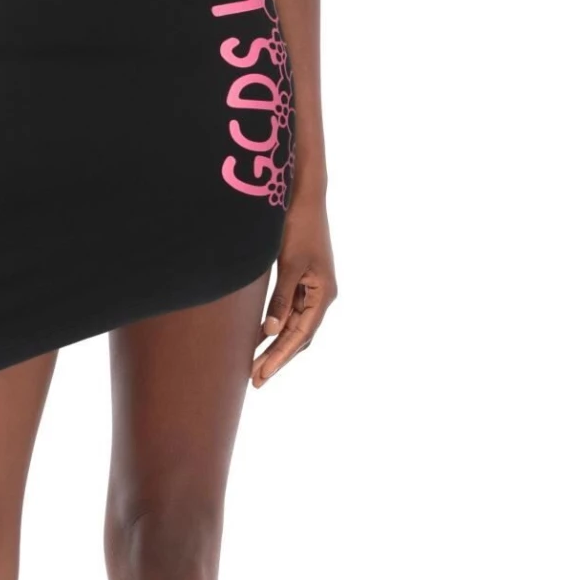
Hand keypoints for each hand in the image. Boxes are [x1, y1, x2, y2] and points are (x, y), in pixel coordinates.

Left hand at [252, 194, 336, 388]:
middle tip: (255, 380)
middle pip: (299, 337)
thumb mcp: (289, 265)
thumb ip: (280, 299)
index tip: (261, 374)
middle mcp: (321, 296)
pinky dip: (276, 328)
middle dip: (277, 358)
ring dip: (276, 347)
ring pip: (294, 328)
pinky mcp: (302, 282)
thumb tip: (269, 332)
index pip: (300, 336)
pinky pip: (289, 313)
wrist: (305, 199)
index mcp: (323, 295)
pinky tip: (259, 338)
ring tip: (255, 367)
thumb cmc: (299, 228)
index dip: (280, 356)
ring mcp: (313, 290)